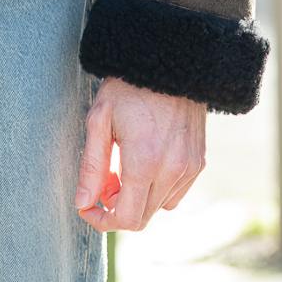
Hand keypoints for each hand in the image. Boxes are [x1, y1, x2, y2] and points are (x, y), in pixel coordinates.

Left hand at [74, 78, 205, 231]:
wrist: (169, 61)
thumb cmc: (128, 87)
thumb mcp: (99, 119)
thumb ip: (91, 166)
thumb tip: (83, 203)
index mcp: (144, 162)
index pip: (126, 218)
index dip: (103, 221)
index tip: (88, 207)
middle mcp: (172, 170)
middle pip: (143, 217)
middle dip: (117, 207)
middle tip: (103, 181)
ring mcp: (189, 168)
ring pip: (160, 206)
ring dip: (138, 198)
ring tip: (122, 165)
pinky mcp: (199, 162)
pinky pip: (176, 193)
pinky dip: (157, 188)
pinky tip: (145, 161)